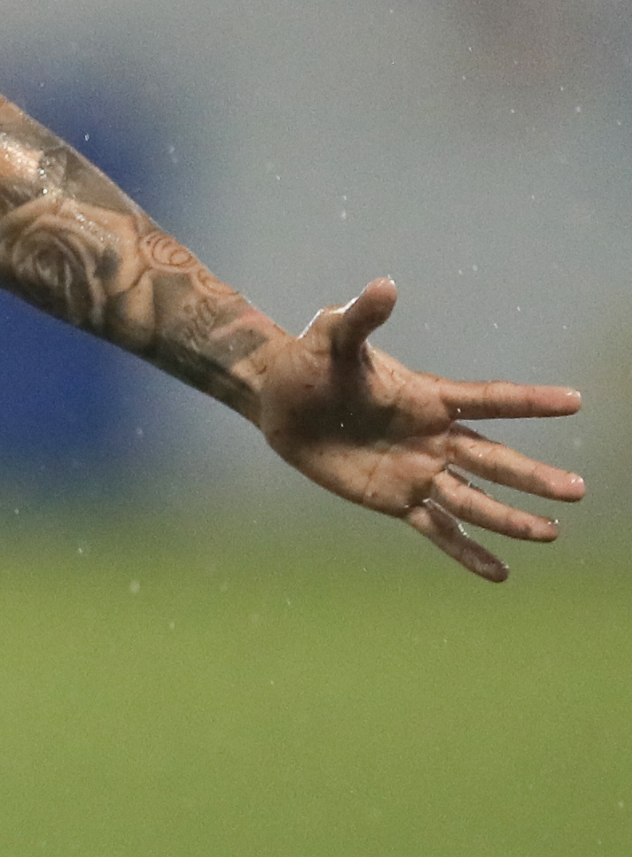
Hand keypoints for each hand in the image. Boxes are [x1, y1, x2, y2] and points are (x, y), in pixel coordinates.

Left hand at [251, 276, 584, 580]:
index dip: (529, 402)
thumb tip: (385, 284)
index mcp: (427, 398)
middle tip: (577, 490)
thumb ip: (361, 316)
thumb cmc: (309, 363)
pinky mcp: (395, 499)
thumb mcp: (331, 336)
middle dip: (532, 477)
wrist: (278, 401)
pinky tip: (498, 572)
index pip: (488, 401)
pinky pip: (438, 529)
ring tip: (549, 533)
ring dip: (510, 518)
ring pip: (474, 500)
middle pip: (492, 460)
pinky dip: (466, 550)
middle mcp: (433, 438)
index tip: (575, 401)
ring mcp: (418, 471)